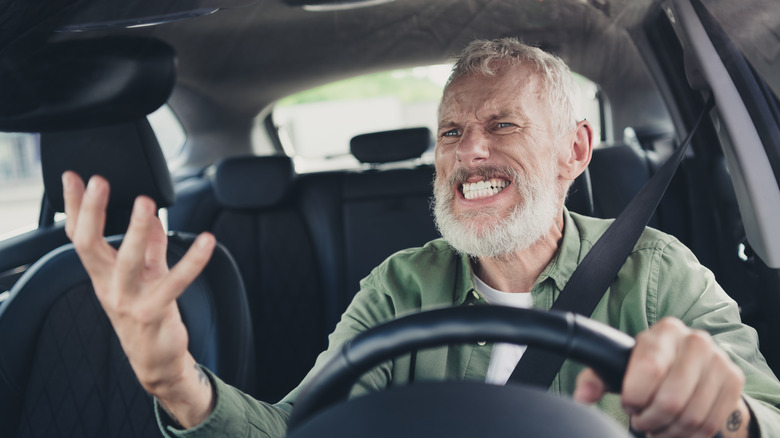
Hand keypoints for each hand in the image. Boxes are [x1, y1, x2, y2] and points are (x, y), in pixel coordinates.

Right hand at [62, 171, 216, 427]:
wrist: (157, 361)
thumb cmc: (149, 312)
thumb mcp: (145, 274)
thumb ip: (149, 244)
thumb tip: (152, 214)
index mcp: (102, 274)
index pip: (79, 236)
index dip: (76, 207)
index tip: (74, 176)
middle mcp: (109, 286)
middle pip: (90, 245)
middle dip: (93, 212)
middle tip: (99, 182)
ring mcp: (128, 300)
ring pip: (126, 261)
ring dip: (134, 231)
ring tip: (145, 203)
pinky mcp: (154, 313)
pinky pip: (174, 282)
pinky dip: (192, 261)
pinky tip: (207, 242)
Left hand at [573, 317, 751, 437]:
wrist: (690, 365)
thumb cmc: (647, 368)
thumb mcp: (619, 368)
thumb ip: (595, 378)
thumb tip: (582, 396)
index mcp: (664, 331)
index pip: (648, 369)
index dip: (634, 396)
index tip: (628, 403)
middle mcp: (695, 341)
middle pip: (670, 399)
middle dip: (650, 419)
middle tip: (641, 421)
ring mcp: (719, 360)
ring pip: (691, 416)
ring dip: (669, 431)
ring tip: (657, 427)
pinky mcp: (734, 380)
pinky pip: (710, 423)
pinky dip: (689, 436)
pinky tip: (676, 429)